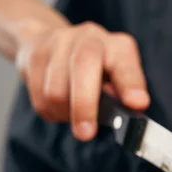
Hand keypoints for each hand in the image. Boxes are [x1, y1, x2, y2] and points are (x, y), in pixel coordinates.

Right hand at [15, 21, 149, 140]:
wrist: (49, 40)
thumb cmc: (94, 70)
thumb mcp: (117, 80)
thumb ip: (124, 98)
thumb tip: (129, 120)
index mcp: (118, 47)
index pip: (125, 62)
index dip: (131, 83)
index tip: (137, 103)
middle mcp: (90, 37)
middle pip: (82, 65)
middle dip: (84, 105)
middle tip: (86, 134)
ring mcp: (59, 42)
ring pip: (56, 89)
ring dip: (64, 113)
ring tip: (72, 116)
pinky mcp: (34, 55)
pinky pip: (39, 96)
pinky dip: (49, 111)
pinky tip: (58, 107)